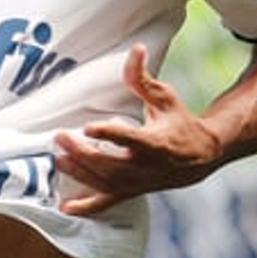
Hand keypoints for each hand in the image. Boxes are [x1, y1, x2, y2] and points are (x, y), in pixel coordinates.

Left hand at [54, 44, 225, 216]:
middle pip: (111, 164)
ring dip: (79, 173)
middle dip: (83, 153)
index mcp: (156, 142)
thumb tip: (136, 49)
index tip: (88, 127)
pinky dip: (86, 207)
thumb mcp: (165, 98)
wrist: (198, 159)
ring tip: (58, 159)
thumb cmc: (178, 123)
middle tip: (59, 138)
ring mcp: (137, 183)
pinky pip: (107, 203)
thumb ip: (143, 78)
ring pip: (105, 183)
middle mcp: (146, 167)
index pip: (130, 138)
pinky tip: (65, 207)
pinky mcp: (131, 192)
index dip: (109, 133)